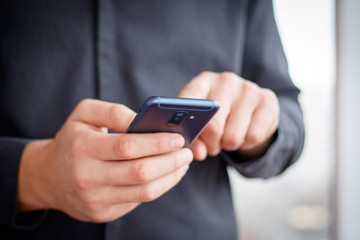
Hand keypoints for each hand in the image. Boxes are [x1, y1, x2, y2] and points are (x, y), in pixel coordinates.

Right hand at [17, 99, 191, 221]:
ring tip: (183, 163)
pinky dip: (159, 186)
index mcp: (83, 148)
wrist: (49, 177)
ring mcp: (96, 199)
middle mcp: (87, 177)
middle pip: (140, 172)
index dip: (157, 143)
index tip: (178, 138)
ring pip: (144, 191)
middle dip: (171, 161)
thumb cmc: (73, 139)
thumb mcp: (84, 114)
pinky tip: (167, 174)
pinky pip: (139, 200)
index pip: (127, 147)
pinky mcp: (104, 213)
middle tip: (187, 151)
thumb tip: (142, 119)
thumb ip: (113, 111)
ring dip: (171, 176)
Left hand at [178, 71, 278, 159]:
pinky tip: (245, 135)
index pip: (188, 98)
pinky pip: (253, 136)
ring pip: (233, 135)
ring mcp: (248, 89)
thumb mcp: (202, 124)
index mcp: (203, 81)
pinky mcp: (267, 100)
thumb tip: (198, 153)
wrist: (252, 113)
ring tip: (228, 138)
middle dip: (211, 144)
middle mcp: (225, 81)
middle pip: (212, 125)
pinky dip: (246, 144)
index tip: (183, 138)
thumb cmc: (220, 119)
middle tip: (212, 145)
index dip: (184, 121)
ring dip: (229, 145)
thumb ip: (194, 138)